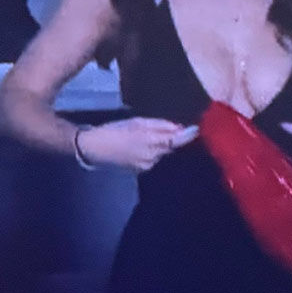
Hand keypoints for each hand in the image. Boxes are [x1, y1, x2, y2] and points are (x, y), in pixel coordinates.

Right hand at [78, 118, 197, 171]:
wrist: (94, 149)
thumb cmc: (114, 130)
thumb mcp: (137, 122)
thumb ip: (159, 125)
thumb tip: (179, 127)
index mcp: (150, 141)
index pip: (176, 140)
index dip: (188, 135)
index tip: (197, 128)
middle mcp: (152, 156)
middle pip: (170, 147)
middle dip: (172, 139)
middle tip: (168, 128)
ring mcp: (147, 165)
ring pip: (162, 153)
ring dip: (161, 145)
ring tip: (148, 136)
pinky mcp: (141, 170)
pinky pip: (154, 159)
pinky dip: (153, 152)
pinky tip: (142, 146)